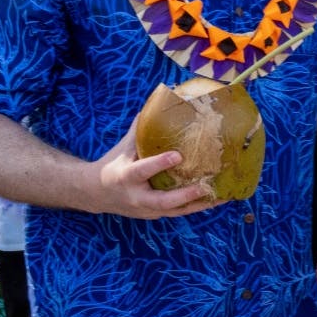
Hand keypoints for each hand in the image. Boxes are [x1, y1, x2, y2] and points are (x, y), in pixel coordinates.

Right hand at [88, 116, 222, 218]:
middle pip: (161, 201)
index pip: (142, 170)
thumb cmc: (114, 163)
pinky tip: (216, 200)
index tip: (178, 155)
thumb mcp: (122, 146)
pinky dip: (197, 207)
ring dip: (198, 205)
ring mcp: (146, 210)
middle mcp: (136, 197)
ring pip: (174, 211)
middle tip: (204, 185)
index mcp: (126, 176)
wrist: (95, 193)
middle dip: (184, 195)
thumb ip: (140, 127)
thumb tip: (157, 100)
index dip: (159, 164)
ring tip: (221, 196)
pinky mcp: (154, 215)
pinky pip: (178, 213)